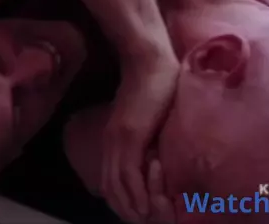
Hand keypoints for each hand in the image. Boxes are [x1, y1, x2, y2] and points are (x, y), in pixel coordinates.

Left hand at [101, 65, 178, 221]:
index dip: (123, 201)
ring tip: (147, 219)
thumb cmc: (154, 86)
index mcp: (113, 141)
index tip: (139, 214)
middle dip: (127, 210)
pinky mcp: (129, 135)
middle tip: (144, 221)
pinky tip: (149, 205)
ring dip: (132, 207)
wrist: (148, 60)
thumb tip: (158, 157)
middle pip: (111, 189)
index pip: (110, 181)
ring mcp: (118, 140)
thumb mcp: (146, 120)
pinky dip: (138, 193)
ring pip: (118, 186)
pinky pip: (129, 174)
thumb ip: (146, 139)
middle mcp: (111, 144)